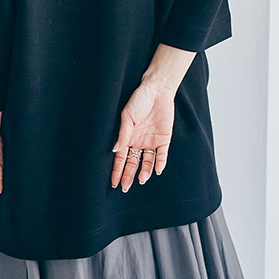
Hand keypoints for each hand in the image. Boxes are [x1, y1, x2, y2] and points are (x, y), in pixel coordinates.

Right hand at [111, 76, 174, 191]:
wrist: (157, 90)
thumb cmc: (139, 100)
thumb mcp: (128, 116)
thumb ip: (123, 133)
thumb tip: (116, 150)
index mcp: (127, 137)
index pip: (121, 158)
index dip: (117, 170)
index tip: (114, 182)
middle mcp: (139, 142)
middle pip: (133, 163)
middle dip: (128, 175)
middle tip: (125, 188)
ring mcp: (151, 141)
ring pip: (147, 162)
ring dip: (144, 171)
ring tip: (141, 180)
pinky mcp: (164, 139)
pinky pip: (162, 155)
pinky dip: (159, 163)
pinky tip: (156, 170)